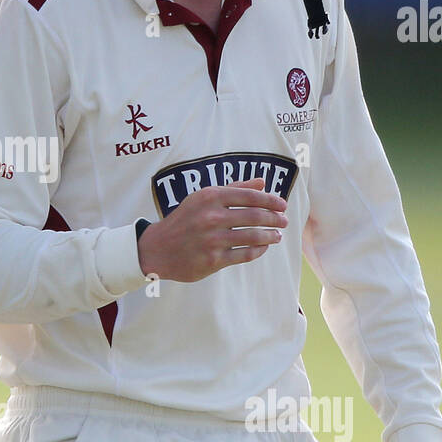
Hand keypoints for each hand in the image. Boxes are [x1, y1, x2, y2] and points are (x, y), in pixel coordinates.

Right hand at [136, 178, 287, 281]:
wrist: (157, 248)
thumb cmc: (184, 220)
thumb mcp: (203, 198)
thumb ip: (233, 189)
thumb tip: (262, 182)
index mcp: (209, 197)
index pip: (249, 196)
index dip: (270, 200)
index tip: (282, 204)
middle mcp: (211, 217)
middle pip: (254, 216)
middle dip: (274, 218)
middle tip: (284, 221)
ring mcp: (212, 239)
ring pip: (253, 236)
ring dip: (270, 235)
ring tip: (277, 235)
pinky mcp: (213, 260)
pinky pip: (245, 254)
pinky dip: (258, 250)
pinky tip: (263, 247)